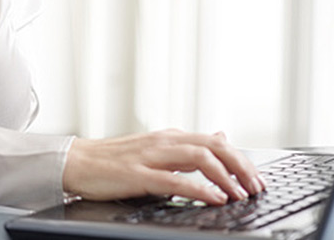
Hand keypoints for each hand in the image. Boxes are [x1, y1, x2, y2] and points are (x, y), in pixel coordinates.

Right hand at [62, 130, 265, 205]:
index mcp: (170, 137)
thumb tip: (221, 136)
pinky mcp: (138, 174)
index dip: (240, 159)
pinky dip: (199, 189)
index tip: (257, 178)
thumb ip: (188, 146)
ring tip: (241, 194)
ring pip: (199, 158)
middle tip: (257, 186)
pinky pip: (174, 180)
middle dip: (241, 166)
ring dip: (226, 176)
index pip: (215, 142)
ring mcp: (151, 156)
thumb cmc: (112, 160)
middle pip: (214, 146)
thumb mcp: (156, 148)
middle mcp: (164, 141)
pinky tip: (214, 198)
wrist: (76, 162)